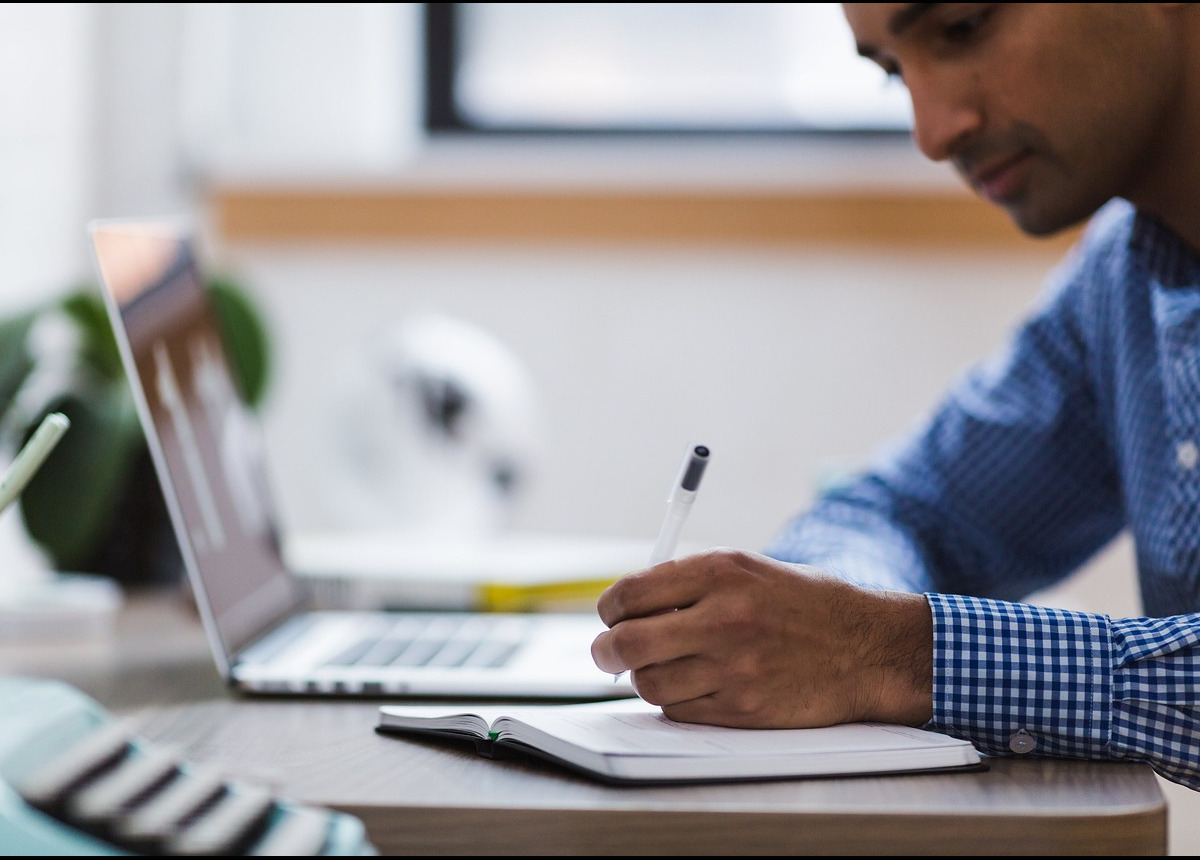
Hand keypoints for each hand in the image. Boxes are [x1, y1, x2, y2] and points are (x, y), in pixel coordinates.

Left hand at [591, 548, 932, 728]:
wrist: (867, 648)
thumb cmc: (803, 605)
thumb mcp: (748, 570)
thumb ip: (688, 583)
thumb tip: (626, 607)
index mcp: (720, 572)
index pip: (630, 593)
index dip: (610, 609)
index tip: (611, 616)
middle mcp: (723, 617)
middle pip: (626, 643)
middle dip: (606, 651)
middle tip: (608, 652)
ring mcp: (733, 668)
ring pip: (648, 684)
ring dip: (645, 678)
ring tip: (664, 667)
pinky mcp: (742, 709)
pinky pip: (679, 711)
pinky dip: (676, 701)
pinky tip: (697, 685)